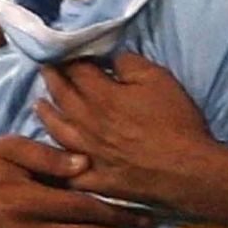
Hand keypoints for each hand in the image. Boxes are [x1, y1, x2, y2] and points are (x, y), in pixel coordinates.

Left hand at [35, 52, 222, 208]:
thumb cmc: (176, 122)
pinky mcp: (95, 178)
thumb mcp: (159, 79)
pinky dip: (57, 163)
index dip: (70, 56)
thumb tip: (110, 59)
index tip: (65, 49)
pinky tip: (52, 157)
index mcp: (102, 97)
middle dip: (52, 78)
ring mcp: (88, 153)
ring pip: (57, 131)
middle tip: (45, 68)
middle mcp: (87, 123)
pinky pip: (68, 171)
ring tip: (39, 104)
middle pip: (61, 97)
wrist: (187, 170)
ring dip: (46, 115)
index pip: (77, 70)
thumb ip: (130, 64)